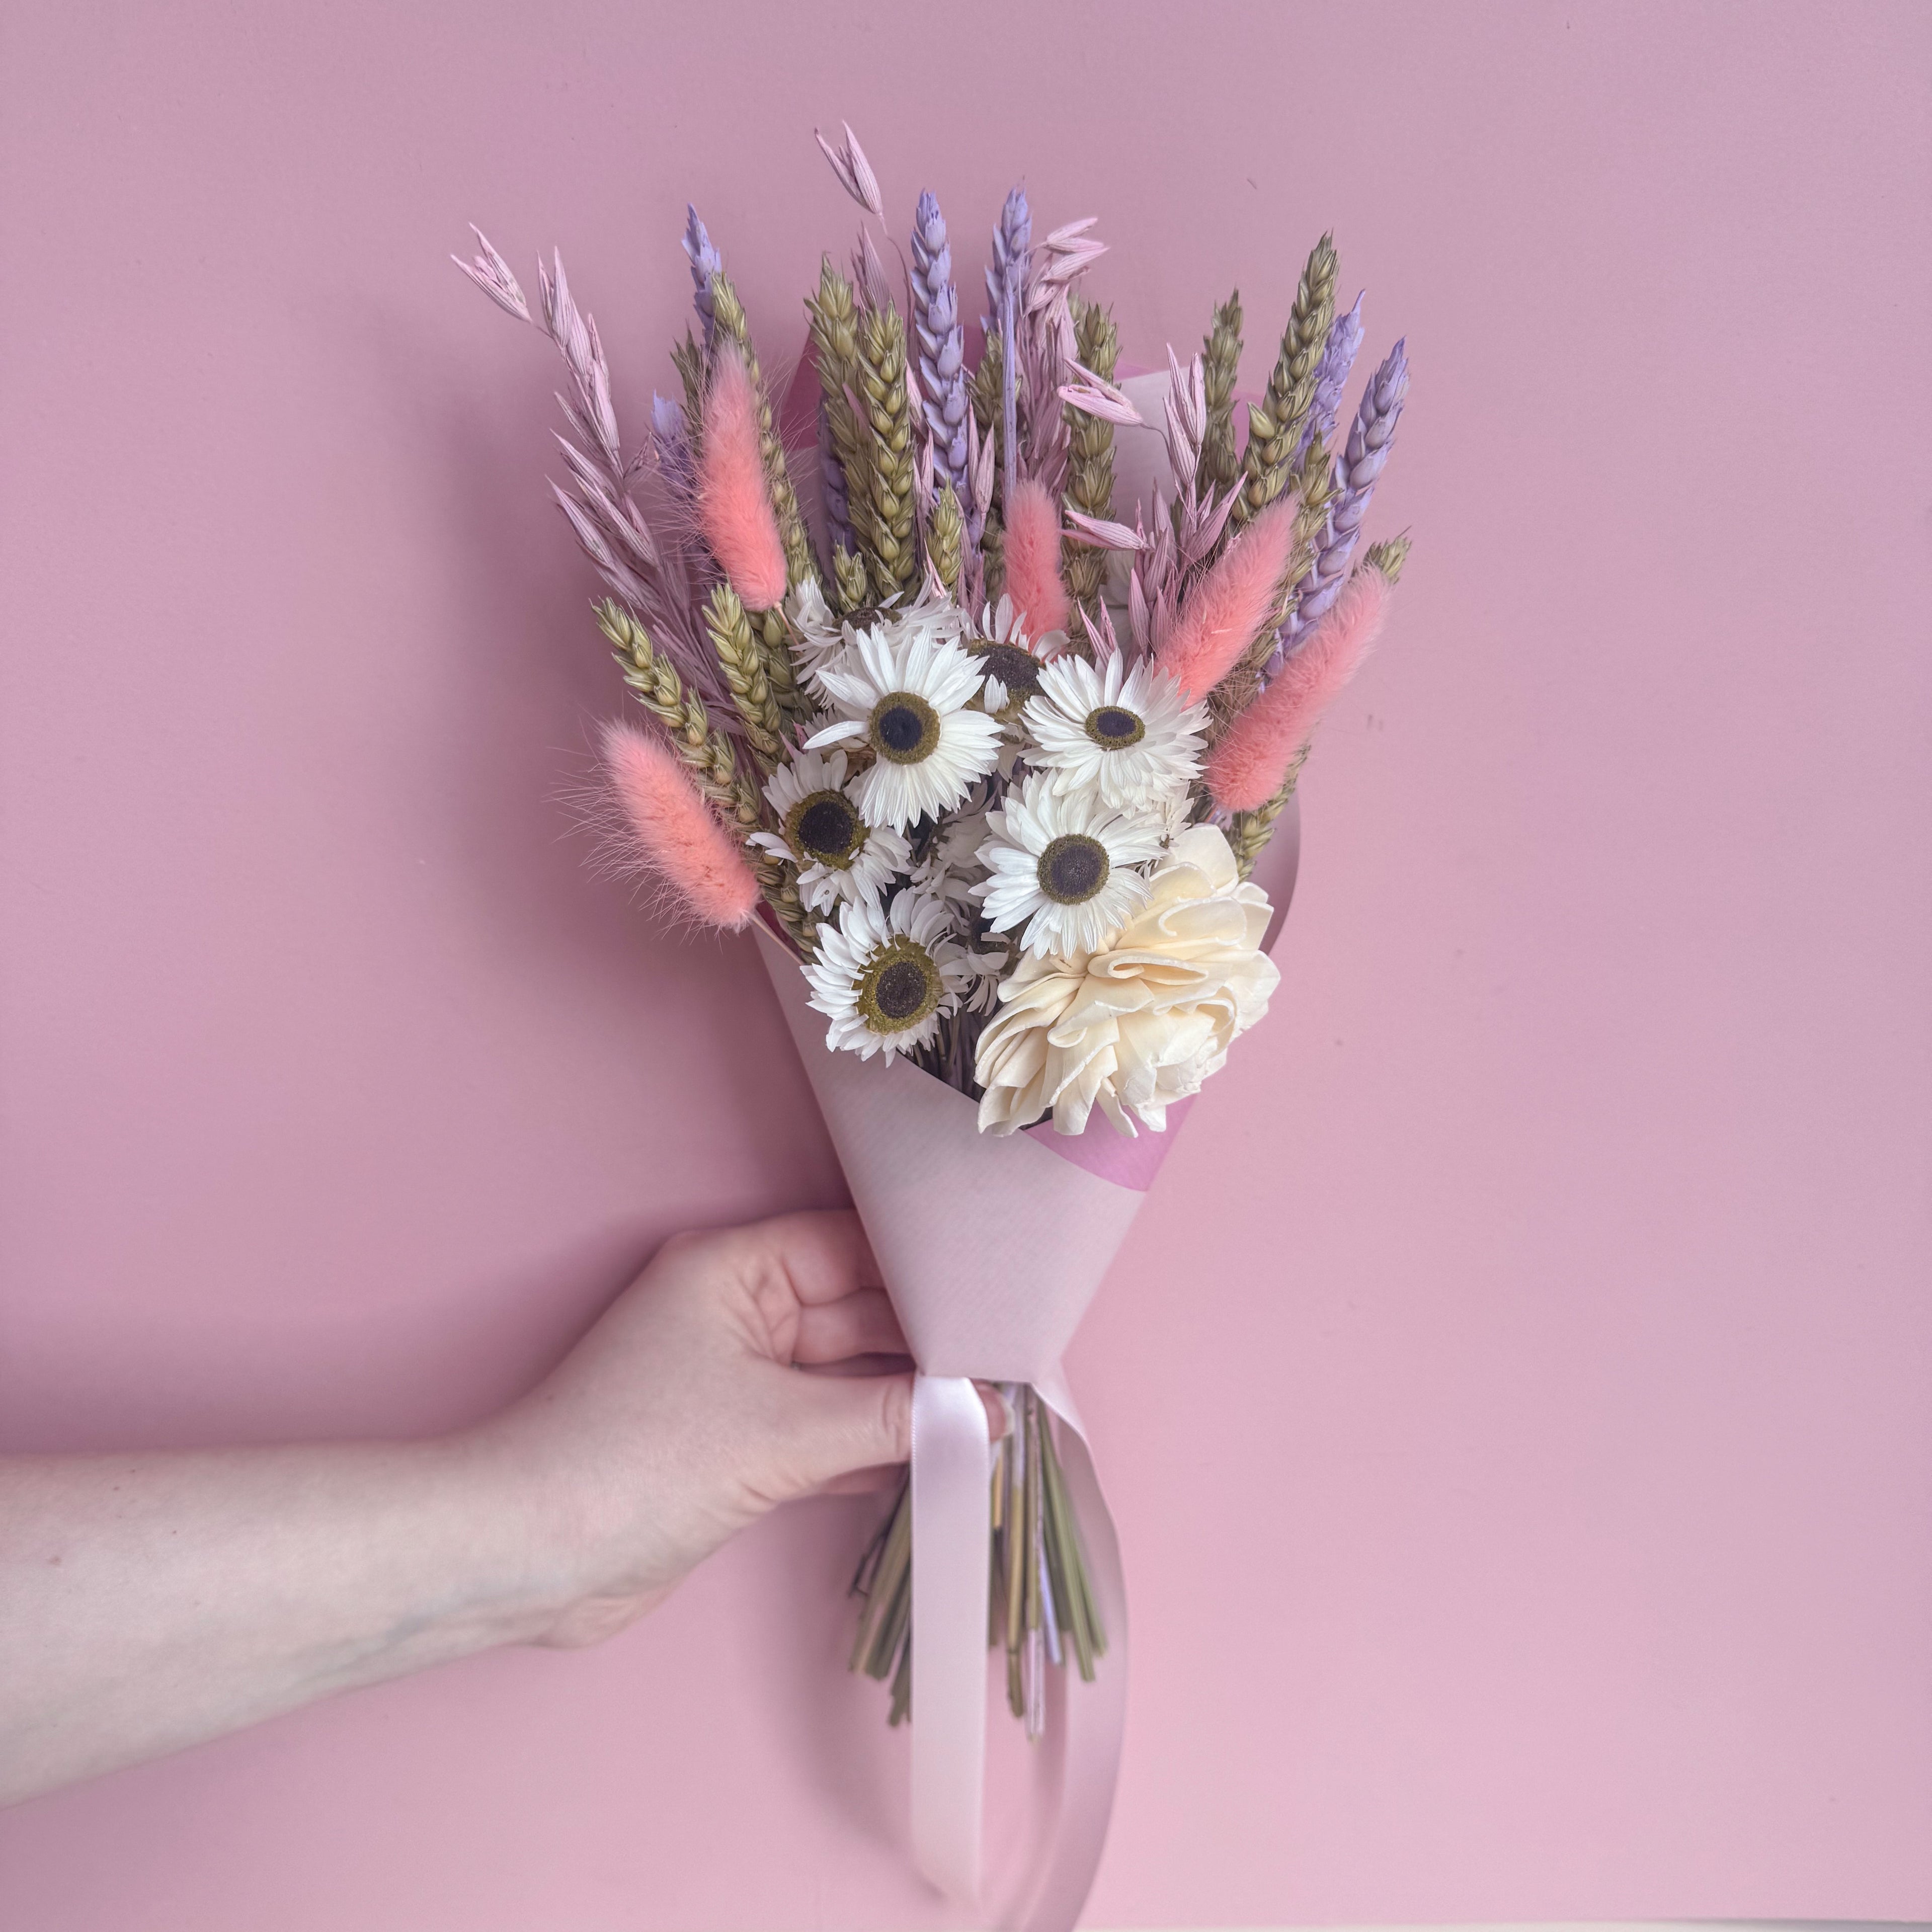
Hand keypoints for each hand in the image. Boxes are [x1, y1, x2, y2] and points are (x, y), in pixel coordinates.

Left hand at [480, 1209, 993, 1647]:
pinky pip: (824, 1435)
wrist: (527, 1557)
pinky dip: (872, 1450)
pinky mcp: (735, 1450)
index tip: (1002, 1291)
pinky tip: (938, 1463)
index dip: (926, 1270)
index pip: (852, 1247)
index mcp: (733, 1271)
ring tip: (996, 1417)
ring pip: (845, 1380)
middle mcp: (737, 1314)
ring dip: (908, 1405)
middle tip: (1017, 1368)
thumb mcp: (779, 1432)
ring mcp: (735, 1384)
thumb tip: (985, 1414)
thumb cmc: (635, 1463)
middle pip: (856, 1315)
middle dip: (929, 1347)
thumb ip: (889, 1418)